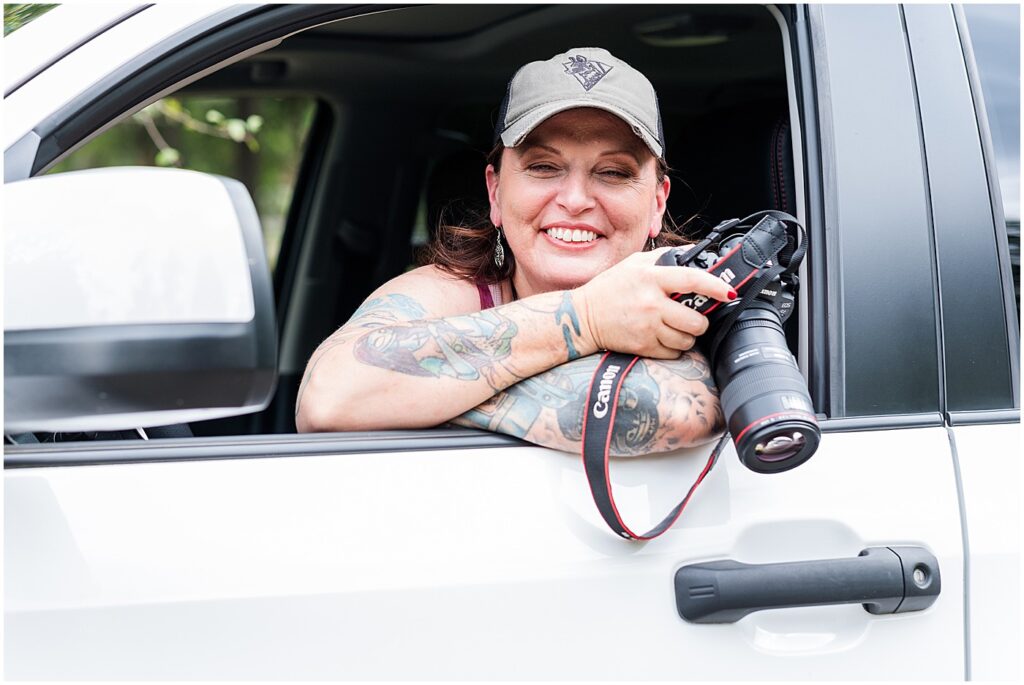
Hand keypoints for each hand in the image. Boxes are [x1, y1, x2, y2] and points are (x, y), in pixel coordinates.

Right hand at [574, 247, 735, 358]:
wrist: (582, 318)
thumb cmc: (609, 289)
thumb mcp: (633, 264)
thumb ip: (663, 257)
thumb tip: (692, 254)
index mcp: (651, 278)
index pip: (692, 281)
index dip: (715, 286)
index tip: (729, 292)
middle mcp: (650, 304)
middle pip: (695, 320)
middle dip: (701, 321)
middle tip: (695, 317)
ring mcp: (647, 327)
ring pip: (687, 339)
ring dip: (688, 336)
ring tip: (677, 328)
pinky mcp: (642, 346)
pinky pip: (673, 352)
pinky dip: (674, 348)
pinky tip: (665, 338)